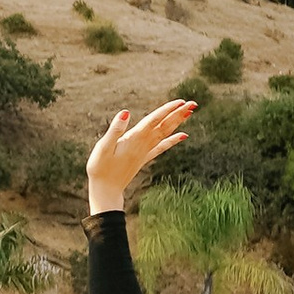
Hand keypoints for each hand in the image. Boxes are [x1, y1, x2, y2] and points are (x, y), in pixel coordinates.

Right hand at [86, 101, 193, 215]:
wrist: (105, 191)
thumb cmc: (100, 169)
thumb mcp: (103, 147)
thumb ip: (115, 130)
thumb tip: (126, 112)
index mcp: (134, 139)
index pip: (154, 120)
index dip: (167, 109)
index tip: (180, 101)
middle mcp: (143, 145)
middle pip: (164, 126)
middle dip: (178, 114)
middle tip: (193, 103)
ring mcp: (145, 152)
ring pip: (165, 134)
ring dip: (177, 123)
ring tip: (189, 113)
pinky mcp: (143, 159)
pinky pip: (162, 147)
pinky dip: (173, 140)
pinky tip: (183, 136)